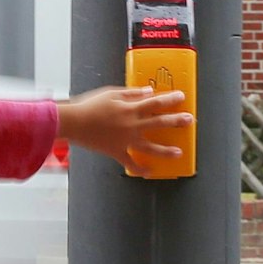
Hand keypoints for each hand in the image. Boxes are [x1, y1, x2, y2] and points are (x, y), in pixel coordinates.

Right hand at [55, 86, 192, 174]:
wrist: (73, 122)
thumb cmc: (89, 106)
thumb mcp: (111, 93)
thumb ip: (131, 93)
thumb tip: (148, 92)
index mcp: (130, 108)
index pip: (155, 102)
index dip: (170, 99)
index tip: (182, 97)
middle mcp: (131, 125)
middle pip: (158, 123)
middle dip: (176, 121)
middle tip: (190, 121)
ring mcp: (125, 140)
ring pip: (149, 147)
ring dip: (165, 151)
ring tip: (178, 153)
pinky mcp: (116, 151)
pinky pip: (130, 163)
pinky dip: (140, 169)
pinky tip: (149, 171)